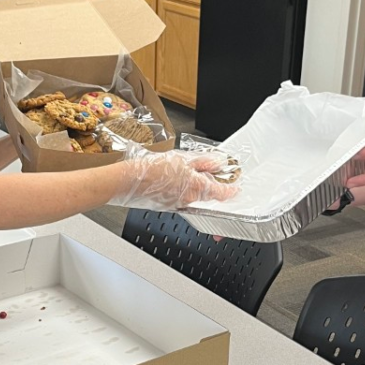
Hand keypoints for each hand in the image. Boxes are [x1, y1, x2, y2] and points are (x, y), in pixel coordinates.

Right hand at [109, 149, 238, 210]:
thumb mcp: (182, 158)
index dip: (230, 190)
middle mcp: (189, 200)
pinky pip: (180, 198)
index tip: (235, 189)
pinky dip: (181, 190)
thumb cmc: (151, 170)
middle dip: (209, 184)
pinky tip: (171, 179)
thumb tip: (218, 162)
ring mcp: (178, 205)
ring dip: (194, 186)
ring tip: (182, 172)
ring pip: (193, 196)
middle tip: (207, 172)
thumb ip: (203, 162)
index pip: (221, 192)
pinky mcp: (167, 206)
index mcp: (196, 187)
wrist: (129, 182)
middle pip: (207, 194)